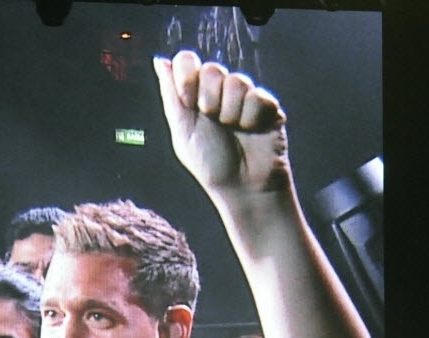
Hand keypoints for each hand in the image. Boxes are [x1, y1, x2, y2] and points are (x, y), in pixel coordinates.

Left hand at [154, 50, 290, 194]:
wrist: (242, 186)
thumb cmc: (210, 163)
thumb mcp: (182, 131)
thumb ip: (171, 95)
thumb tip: (160, 60)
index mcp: (195, 95)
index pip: (187, 61)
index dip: (187, 76)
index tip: (188, 101)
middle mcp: (220, 92)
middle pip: (213, 68)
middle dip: (209, 100)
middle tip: (213, 122)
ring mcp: (245, 97)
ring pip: (238, 81)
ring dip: (231, 113)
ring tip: (234, 131)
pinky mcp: (268, 105)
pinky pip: (259, 97)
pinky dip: (252, 118)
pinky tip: (252, 132)